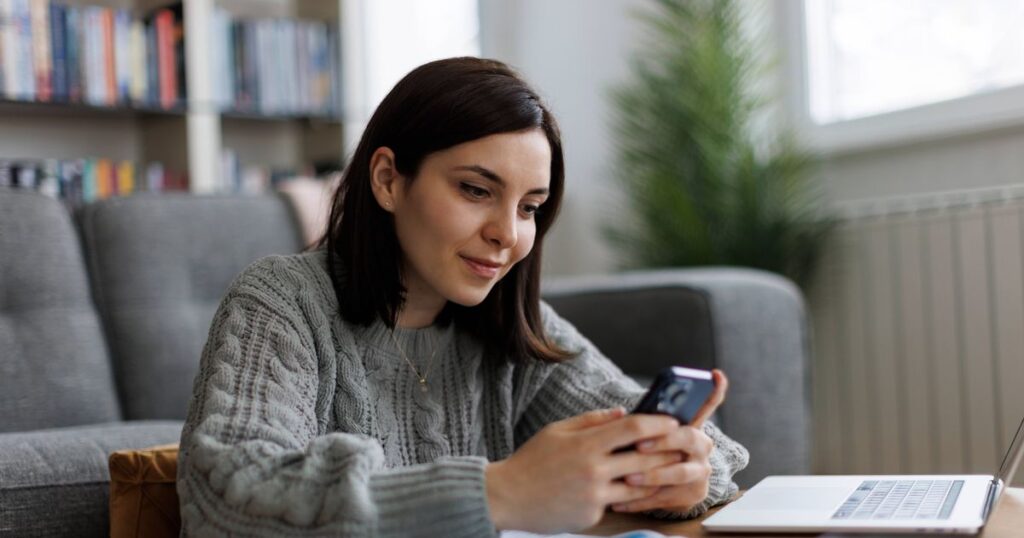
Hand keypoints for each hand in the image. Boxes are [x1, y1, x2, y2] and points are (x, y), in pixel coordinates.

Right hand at [485, 407, 683, 532]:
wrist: (508, 497)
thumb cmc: (532, 460)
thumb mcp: (557, 431)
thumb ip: (591, 421)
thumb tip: (623, 413)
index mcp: (585, 444)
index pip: (632, 428)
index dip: (657, 422)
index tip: (673, 420)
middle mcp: (594, 469)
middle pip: (645, 458)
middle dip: (669, 450)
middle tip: (685, 445)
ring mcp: (594, 495)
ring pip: (639, 485)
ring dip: (658, 477)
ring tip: (672, 469)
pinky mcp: (592, 516)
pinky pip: (618, 503)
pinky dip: (629, 495)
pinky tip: (641, 489)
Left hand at [610, 369, 728, 513]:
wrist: (659, 487)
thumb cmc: (646, 451)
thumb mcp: (645, 434)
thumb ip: (642, 422)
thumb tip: (621, 414)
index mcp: (691, 425)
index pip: (708, 403)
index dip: (714, 389)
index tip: (715, 374)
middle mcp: (702, 446)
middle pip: (689, 438)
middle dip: (664, 441)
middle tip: (640, 445)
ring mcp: (700, 471)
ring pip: (680, 473)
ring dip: (652, 475)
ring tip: (628, 477)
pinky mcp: (693, 494)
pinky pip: (667, 497)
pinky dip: (641, 500)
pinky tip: (620, 502)